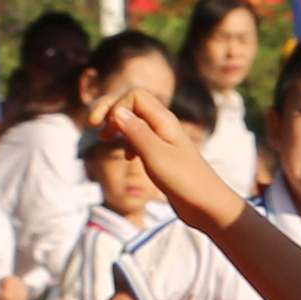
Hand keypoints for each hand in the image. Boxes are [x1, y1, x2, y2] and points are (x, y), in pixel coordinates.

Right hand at [93, 85, 253, 238]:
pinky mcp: (163, 153)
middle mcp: (165, 125)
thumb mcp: (155, 155)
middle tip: (93, 126)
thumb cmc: (185, 181)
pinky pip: (141, 137)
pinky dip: (128, 141)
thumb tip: (117, 110)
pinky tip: (128, 158)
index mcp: (165, 120)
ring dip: (116, 125)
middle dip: (110, 109)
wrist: (207, 205)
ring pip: (136, 120)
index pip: (134, 94)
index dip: (113, 105)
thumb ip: (136, 132)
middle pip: (133, 102)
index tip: (99, 126)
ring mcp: (165, 139)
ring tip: (104, 139)